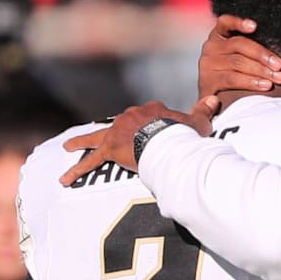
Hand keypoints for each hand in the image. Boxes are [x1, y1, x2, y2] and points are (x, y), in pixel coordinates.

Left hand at [59, 97, 219, 185]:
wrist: (167, 140)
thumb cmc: (184, 133)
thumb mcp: (197, 121)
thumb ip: (203, 110)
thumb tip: (215, 100)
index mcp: (151, 109)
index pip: (147, 114)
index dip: (151, 123)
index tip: (156, 131)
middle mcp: (130, 116)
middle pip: (120, 124)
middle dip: (114, 131)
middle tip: (110, 139)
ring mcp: (117, 131)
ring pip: (96, 137)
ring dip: (81, 142)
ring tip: (67, 147)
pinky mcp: (110, 148)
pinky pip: (91, 161)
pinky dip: (78, 170)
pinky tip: (65, 179)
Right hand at [197, 15, 280, 95]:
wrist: (217, 100)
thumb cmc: (237, 74)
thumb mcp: (241, 56)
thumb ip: (253, 49)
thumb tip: (279, 54)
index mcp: (219, 36)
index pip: (225, 22)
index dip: (239, 22)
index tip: (255, 26)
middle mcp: (210, 47)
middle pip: (239, 45)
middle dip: (263, 55)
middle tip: (280, 66)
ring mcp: (207, 65)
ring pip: (237, 63)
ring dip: (261, 71)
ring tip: (278, 78)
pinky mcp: (207, 82)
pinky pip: (232, 79)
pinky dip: (251, 82)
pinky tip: (265, 85)